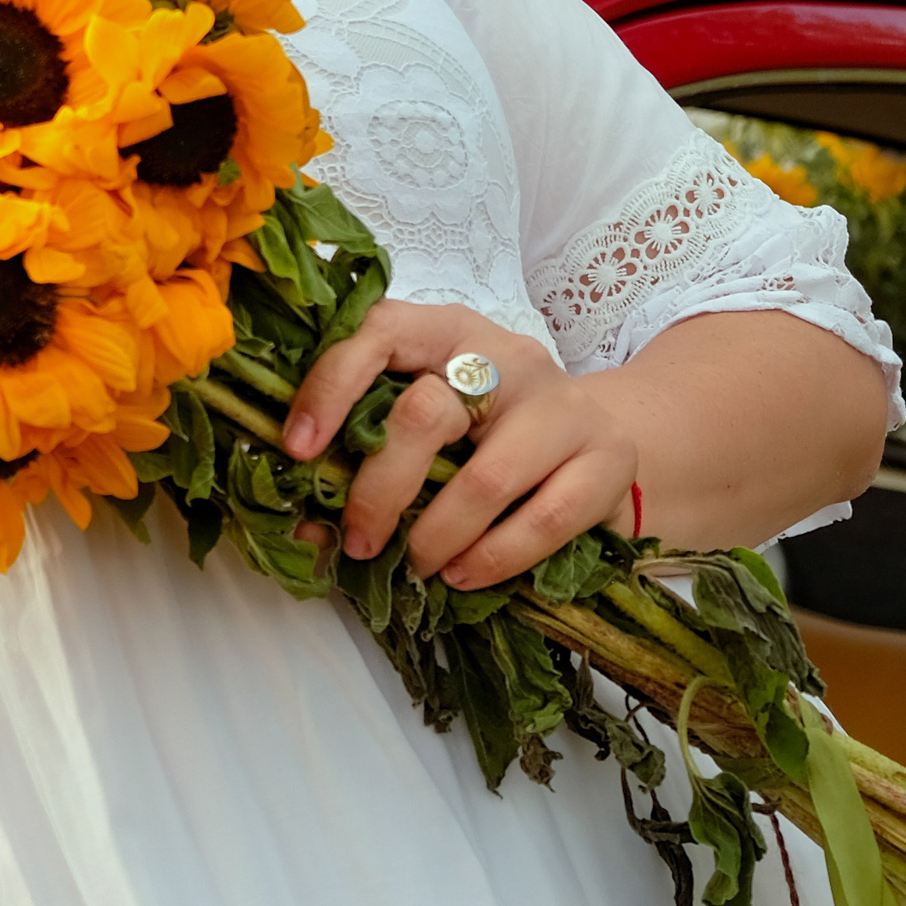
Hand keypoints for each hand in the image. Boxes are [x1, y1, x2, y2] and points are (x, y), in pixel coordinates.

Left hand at [282, 300, 638, 589]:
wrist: (602, 439)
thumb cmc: (490, 433)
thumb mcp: (430, 423)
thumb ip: (371, 455)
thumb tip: (305, 529)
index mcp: (444, 330)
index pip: (378, 332)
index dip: (329, 388)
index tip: (297, 449)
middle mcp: (505, 355)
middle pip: (426, 414)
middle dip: (380, 489)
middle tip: (358, 539)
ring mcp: (563, 404)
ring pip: (485, 478)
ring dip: (436, 536)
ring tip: (414, 568)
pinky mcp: (609, 457)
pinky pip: (544, 520)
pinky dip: (494, 558)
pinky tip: (463, 575)